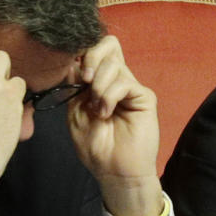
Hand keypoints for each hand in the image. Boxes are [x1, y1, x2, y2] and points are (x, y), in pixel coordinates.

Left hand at [67, 35, 163, 215]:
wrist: (115, 171)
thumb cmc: (95, 147)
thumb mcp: (75, 113)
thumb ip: (75, 87)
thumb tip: (74, 63)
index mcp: (99, 82)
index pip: (94, 50)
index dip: (81, 51)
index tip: (71, 70)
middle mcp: (116, 80)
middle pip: (108, 44)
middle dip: (91, 56)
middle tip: (85, 80)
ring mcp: (131, 87)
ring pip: (113, 63)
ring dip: (99, 86)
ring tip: (98, 110)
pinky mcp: (144, 97)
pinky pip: (124, 82)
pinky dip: (109, 96)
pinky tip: (106, 113)